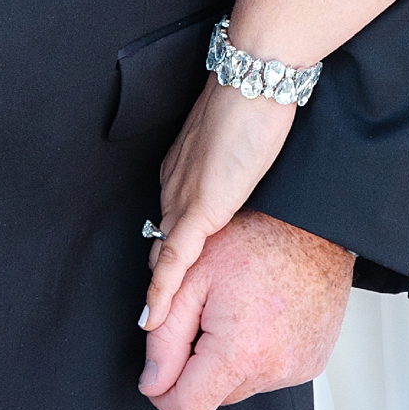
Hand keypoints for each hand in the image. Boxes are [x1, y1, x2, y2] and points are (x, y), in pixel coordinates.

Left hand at [139, 208, 352, 409]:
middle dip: (198, 367)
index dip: (163, 393)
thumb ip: (164, 336)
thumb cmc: (256, 238)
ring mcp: (297, 370)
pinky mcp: (312, 363)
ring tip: (237, 310)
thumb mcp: (192, 277)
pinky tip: (259, 317)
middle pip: (215, 396)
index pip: (189, 405)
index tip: (156, 376)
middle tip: (203, 317)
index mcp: (239, 352)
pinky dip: (257, 354)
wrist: (311, 225)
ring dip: (229, 360)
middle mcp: (273, 370)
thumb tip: (153, 381)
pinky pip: (270, 373)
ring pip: (242, 384)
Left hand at [144, 77, 294, 330]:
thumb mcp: (239, 137)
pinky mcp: (201, 206)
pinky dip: (163, 290)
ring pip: (163, 254)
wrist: (254, 75)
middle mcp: (176, 184)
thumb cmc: (254, 96)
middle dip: (159, 280)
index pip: (171, 222)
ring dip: (159, 294)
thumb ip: (230, 161)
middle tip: (156, 322)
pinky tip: (154, 318)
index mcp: (183, 168)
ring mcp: (186, 195)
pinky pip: (175, 258)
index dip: (167, 255)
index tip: (165, 283)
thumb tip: (240, 176)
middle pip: (162, 242)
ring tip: (154, 333)